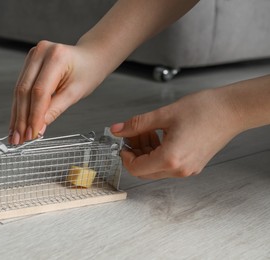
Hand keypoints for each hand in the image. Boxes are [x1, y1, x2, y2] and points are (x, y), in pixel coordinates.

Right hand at [9, 40, 105, 143]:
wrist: (90, 58)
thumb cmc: (88, 72)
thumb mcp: (75, 93)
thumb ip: (55, 109)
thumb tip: (38, 127)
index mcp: (56, 57)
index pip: (39, 92)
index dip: (34, 115)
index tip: (32, 134)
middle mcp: (41, 52)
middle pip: (25, 91)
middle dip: (22, 118)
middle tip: (20, 138)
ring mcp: (33, 55)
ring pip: (19, 90)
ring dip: (17, 115)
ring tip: (16, 134)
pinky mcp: (29, 63)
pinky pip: (21, 87)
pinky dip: (19, 106)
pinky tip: (17, 121)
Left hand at [110, 88, 242, 178]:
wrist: (232, 110)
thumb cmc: (204, 110)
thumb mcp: (163, 114)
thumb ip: (137, 124)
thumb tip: (118, 129)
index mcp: (170, 159)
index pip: (136, 168)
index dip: (125, 156)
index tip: (123, 142)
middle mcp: (179, 170)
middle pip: (145, 171)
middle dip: (135, 153)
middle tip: (134, 134)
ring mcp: (187, 169)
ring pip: (156, 169)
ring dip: (146, 152)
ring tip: (147, 131)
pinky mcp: (193, 165)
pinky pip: (168, 165)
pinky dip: (158, 153)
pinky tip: (159, 135)